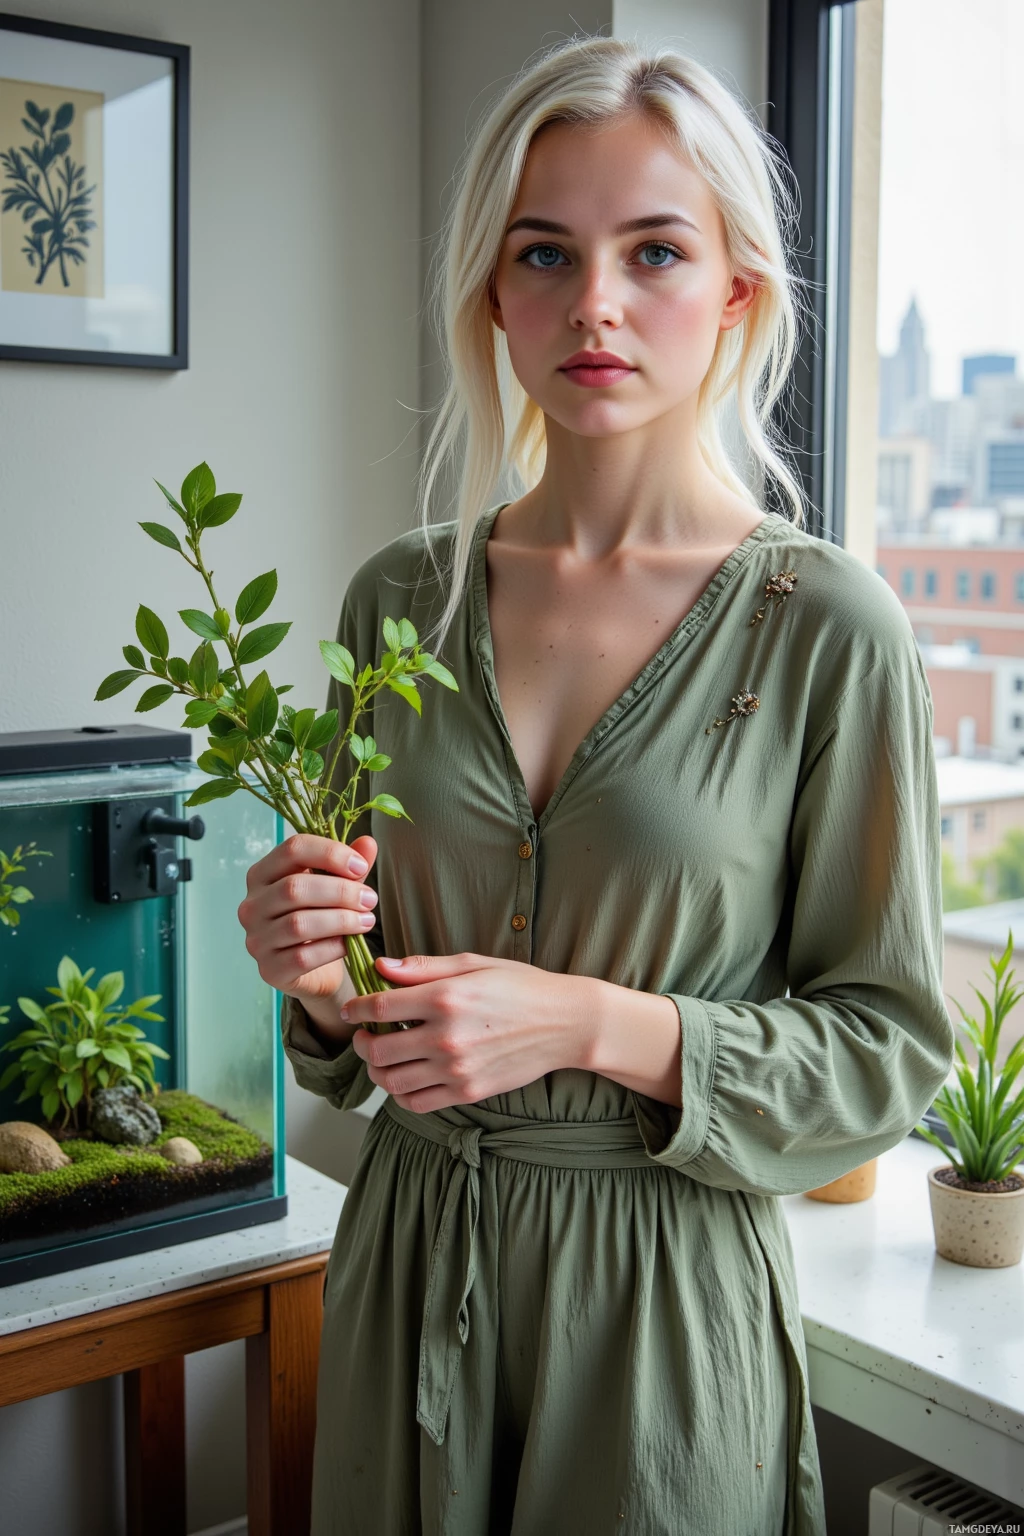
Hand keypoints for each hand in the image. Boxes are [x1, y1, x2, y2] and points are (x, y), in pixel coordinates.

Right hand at [236, 832, 379, 1006]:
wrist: (315, 971)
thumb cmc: (321, 920)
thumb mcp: (337, 889)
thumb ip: (349, 867)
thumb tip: (368, 842)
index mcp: (263, 874)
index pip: (292, 849)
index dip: (330, 853)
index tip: (361, 866)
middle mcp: (252, 905)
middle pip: (294, 887)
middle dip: (340, 891)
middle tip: (370, 899)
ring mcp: (256, 939)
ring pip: (298, 924)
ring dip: (341, 920)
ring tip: (367, 920)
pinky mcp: (269, 969)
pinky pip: (303, 956)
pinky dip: (332, 948)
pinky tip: (350, 944)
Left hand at [346, 951, 600, 1111]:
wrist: (565, 1024)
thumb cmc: (522, 987)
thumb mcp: (473, 964)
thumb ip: (423, 967)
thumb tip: (381, 967)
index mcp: (445, 997)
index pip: (379, 1007)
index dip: (356, 1009)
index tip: (352, 1010)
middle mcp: (446, 1036)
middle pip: (378, 1049)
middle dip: (362, 1043)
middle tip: (365, 1036)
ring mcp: (456, 1068)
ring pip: (392, 1081)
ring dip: (378, 1070)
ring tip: (382, 1058)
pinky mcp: (468, 1091)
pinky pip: (417, 1103)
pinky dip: (401, 1095)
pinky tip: (405, 1079)